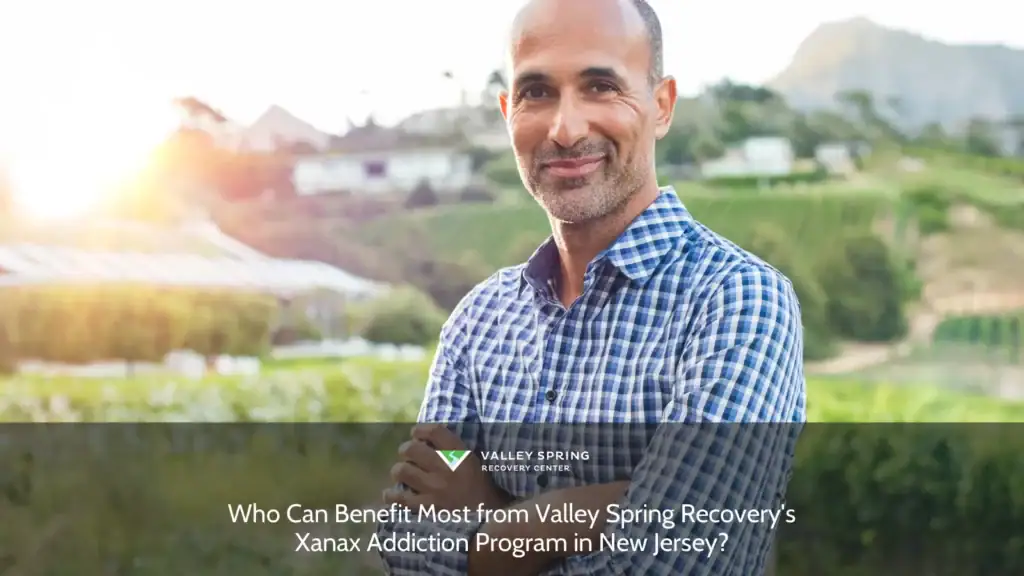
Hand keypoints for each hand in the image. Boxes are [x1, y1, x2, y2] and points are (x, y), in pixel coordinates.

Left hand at [382, 424, 509, 510]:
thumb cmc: (485, 498)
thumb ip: (459, 455)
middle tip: (408, 456)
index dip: (421, 430)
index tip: (416, 433)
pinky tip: (392, 495)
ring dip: (399, 471)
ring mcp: (434, 489)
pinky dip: (391, 495)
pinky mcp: (425, 508)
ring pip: (401, 470)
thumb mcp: (478, 469)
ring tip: (402, 475)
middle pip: (412, 449)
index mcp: (462, 456)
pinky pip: (398, 497)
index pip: (436, 431)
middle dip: (406, 450)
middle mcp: (446, 468)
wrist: (488, 529)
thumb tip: (434, 444)